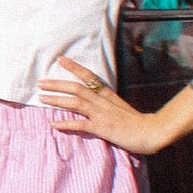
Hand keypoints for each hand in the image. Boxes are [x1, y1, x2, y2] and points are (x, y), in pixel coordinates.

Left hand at [37, 57, 169, 154]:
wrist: (152, 132)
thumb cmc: (136, 122)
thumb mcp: (119, 107)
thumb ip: (105, 102)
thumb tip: (91, 100)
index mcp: (108, 95)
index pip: (89, 76)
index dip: (74, 67)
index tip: (60, 59)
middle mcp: (103, 101)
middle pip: (77, 88)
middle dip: (57, 84)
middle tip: (40, 83)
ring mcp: (102, 114)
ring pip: (76, 103)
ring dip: (57, 100)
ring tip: (42, 98)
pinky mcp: (102, 127)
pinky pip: (81, 124)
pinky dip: (66, 123)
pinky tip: (53, 124)